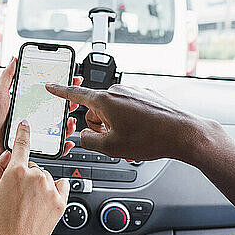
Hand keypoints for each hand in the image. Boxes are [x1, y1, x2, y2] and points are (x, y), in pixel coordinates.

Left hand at [0, 58, 80, 164]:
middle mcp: (31, 117)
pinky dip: (61, 145)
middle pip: (55, 111)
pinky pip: (50, 146)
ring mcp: (32, 131)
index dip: (60, 88)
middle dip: (68, 106)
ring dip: (67, 125)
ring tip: (70, 121)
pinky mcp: (32, 144)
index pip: (47, 94)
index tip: (71, 81)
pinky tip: (66, 141)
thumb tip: (13, 58)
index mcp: (25, 103)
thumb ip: (7, 76)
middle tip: (75, 101)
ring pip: (56, 129)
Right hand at [0, 121, 69, 234]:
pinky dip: (55, 189)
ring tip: (27, 204)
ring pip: (45, 176)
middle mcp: (36, 176)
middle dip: (26, 175)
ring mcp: (50, 189)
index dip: (24, 132)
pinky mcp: (61, 201)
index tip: (26, 124)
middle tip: (16, 195)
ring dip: (39, 184)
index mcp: (16, 171)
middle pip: (33, 165)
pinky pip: (62, 185)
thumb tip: (5, 156)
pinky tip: (43, 201)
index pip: (22, 144)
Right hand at [45, 83, 219, 162]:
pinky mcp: (148, 95)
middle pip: (97, 109)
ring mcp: (135, 91)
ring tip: (133, 139)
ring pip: (114, 110)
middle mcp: (119, 90)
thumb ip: (89, 143)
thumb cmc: (152, 139)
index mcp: (105, 100)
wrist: (184, 133)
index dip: (60, 91)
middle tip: (115, 141)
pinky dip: (132, 121)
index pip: (75, 94)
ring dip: (117, 125)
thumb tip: (84, 138)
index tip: (50, 86)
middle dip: (101, 126)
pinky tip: (144, 133)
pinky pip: (130, 108)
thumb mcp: (112, 148)